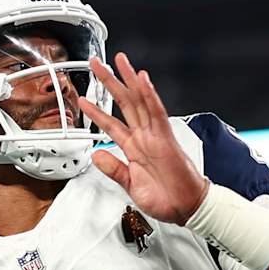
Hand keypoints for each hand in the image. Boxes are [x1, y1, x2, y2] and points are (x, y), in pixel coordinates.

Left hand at [77, 53, 209, 224]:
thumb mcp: (130, 186)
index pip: (111, 124)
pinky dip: (150, 95)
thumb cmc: (165, 199)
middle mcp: (144, 138)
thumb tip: (96, 155)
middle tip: (96, 63)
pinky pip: (157, 112)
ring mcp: (155, 136)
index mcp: (134, 149)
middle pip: (124, 103)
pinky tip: (142, 80)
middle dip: (110, 82)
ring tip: (119, 61)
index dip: (96, 111)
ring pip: (140, 101)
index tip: (83, 99)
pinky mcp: (166, 139)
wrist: (185, 209)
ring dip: (129, 80)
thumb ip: (113, 169)